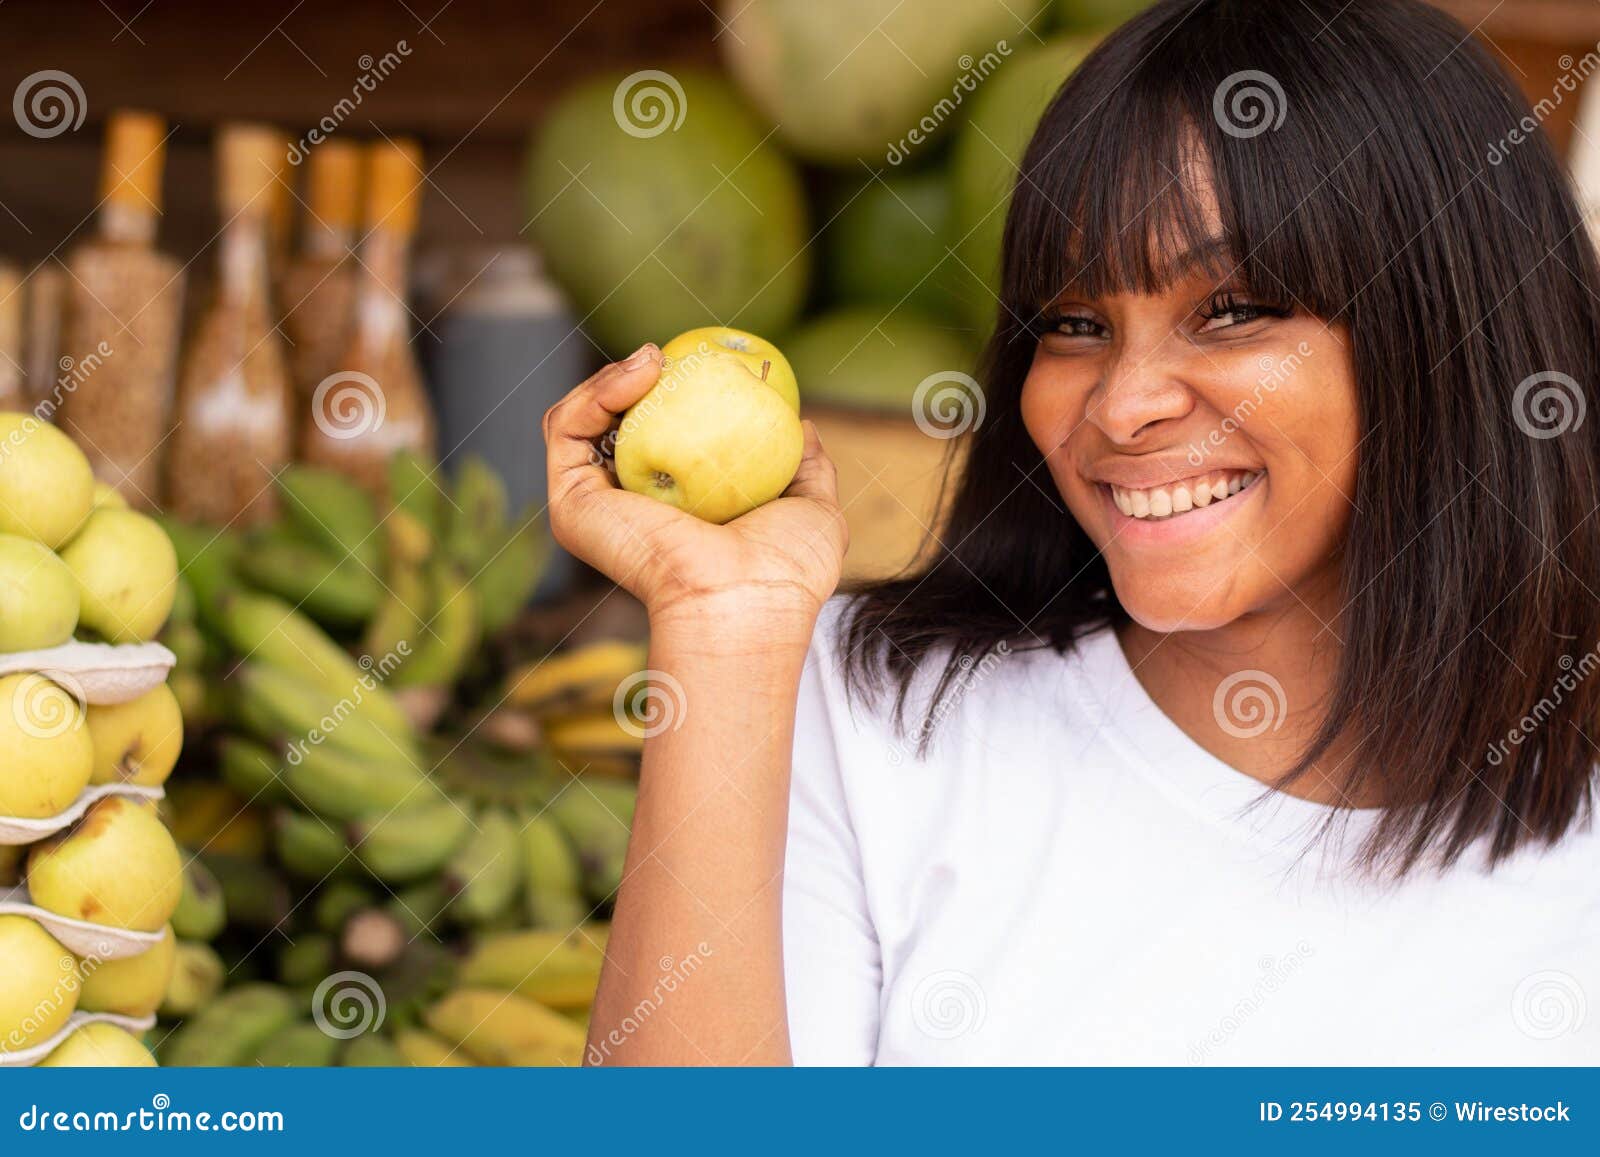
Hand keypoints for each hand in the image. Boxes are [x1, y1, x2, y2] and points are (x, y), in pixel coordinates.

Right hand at [543, 345, 848, 621]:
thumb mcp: (812, 506)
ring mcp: (594, 505)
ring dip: (611, 377)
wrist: (746, 598)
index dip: (670, 396)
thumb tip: (802, 425)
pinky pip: (567, 429)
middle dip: (632, 380)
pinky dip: (595, 392)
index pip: (658, 440)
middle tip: (672, 356)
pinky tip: (640, 373)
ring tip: (655, 359)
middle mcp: (627, 508)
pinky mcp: (571, 503)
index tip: (702, 365)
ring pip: (580, 420)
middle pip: (613, 426)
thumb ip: (807, 468)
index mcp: (674, 511)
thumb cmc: (785, 571)